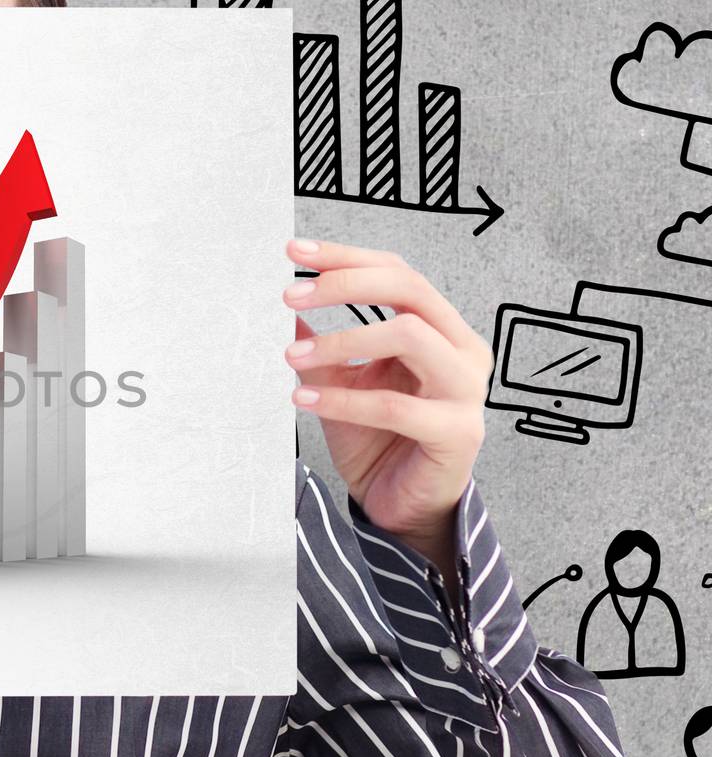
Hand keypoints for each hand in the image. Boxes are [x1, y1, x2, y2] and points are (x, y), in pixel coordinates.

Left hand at [281, 238, 491, 577]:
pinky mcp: (458, 432)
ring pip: (408, 335)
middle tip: (292, 296)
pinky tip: (304, 398)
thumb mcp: (339, 381)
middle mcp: (461, 350)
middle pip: (410, 288)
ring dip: (343, 339)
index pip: (397, 273)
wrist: (400, 504)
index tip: (295, 252)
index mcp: (440, 328)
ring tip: (292, 357)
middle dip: (345, 284)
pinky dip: (343, 399)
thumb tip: (289, 308)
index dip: (346, 258)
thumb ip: (321, 345)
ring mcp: (466, 390)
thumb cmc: (377, 439)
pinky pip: (395, 405)